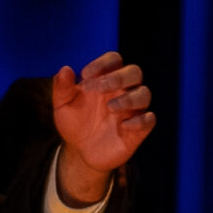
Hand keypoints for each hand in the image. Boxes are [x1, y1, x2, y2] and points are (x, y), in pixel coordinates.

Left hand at [51, 52, 155, 203]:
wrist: (80, 152)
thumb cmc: (74, 123)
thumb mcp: (63, 105)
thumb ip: (62, 88)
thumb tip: (65, 69)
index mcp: (105, 80)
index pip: (114, 59)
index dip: (103, 63)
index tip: (85, 76)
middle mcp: (122, 91)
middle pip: (134, 72)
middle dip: (119, 77)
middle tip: (99, 88)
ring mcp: (132, 110)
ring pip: (144, 94)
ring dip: (129, 98)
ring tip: (110, 108)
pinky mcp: (138, 130)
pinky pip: (149, 119)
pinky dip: (139, 121)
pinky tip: (122, 126)